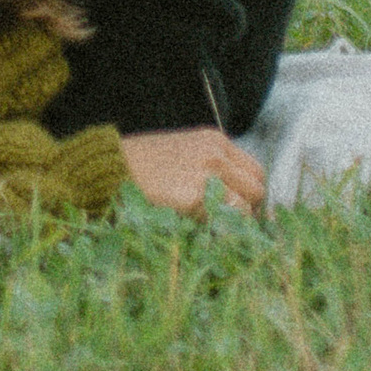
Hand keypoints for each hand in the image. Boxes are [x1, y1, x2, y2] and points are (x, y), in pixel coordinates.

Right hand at [119, 126, 265, 216]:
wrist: (113, 168)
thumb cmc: (145, 164)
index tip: (237, 207)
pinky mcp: (195, 198)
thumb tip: (238, 197)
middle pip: (257, 189)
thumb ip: (213, 167)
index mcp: (214, 141)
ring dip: (234, 222)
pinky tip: (198, 227)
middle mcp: (216, 155)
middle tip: (228, 222)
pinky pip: (223, 222)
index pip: (255, 171)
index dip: (249, 193)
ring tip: (213, 227)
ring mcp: (207, 176)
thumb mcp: (185, 153)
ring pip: (246, 209)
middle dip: (247, 209)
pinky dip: (216, 229)